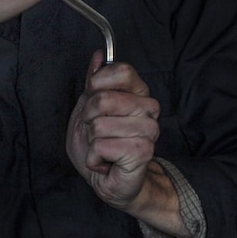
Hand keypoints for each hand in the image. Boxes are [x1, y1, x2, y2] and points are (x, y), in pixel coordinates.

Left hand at [66, 54, 164, 210]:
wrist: (109, 181)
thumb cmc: (100, 147)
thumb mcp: (87, 110)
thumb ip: (94, 83)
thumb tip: (98, 55)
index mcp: (138, 93)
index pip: (122, 70)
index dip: (98, 83)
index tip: (93, 101)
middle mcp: (148, 108)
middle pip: (104, 99)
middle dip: (89, 120)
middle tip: (97, 134)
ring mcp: (149, 130)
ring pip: (100, 125)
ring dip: (91, 142)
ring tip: (103, 150)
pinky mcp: (143, 151)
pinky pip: (102, 146)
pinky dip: (94, 158)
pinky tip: (106, 162)